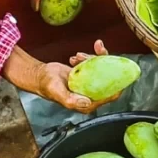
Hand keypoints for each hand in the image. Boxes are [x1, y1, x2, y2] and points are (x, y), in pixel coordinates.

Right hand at [3, 42, 119, 113]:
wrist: (40, 75)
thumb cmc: (46, 85)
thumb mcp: (57, 92)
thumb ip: (71, 99)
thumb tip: (87, 102)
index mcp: (88, 104)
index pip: (111, 95)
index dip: (117, 83)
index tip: (117, 69)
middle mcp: (91, 94)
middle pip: (109, 78)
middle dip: (103, 63)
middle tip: (92, 53)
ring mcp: (90, 84)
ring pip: (102, 68)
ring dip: (92, 58)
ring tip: (78, 57)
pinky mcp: (87, 75)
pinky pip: (95, 64)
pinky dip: (88, 57)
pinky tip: (76, 57)